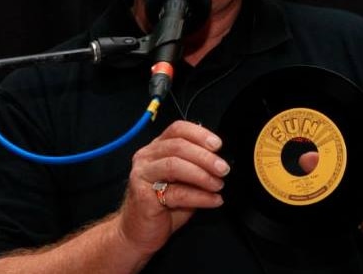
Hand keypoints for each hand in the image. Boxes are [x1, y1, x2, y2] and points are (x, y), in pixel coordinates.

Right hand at [116, 120, 230, 254]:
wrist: (139, 233)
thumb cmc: (163, 207)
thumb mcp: (183, 181)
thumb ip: (195, 167)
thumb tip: (220, 162)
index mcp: (156, 148)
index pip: (177, 129)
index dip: (199, 134)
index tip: (217, 145)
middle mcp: (146, 157)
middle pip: (178, 146)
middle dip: (205, 157)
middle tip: (223, 169)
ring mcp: (142, 175)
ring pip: (174, 165)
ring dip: (202, 174)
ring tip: (218, 185)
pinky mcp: (143, 195)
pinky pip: (176, 193)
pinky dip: (200, 196)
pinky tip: (213, 200)